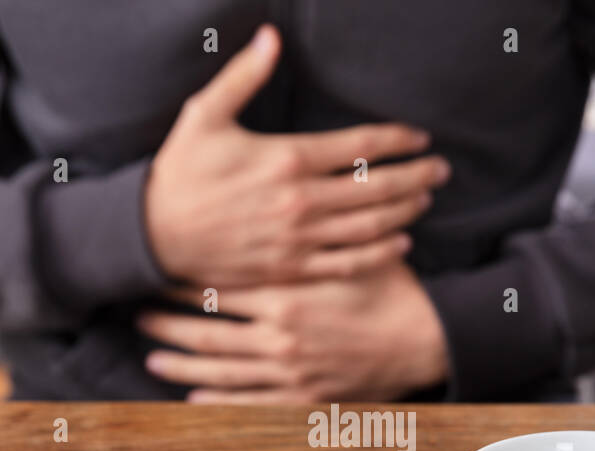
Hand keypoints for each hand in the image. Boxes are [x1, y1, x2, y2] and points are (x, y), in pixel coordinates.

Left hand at [139, 263, 449, 402]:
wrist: (428, 341)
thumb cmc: (393, 291)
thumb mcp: (349, 250)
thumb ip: (310, 233)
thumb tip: (285, 197)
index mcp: (287, 295)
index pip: (220, 288)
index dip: (184, 282)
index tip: (157, 275)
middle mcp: (280, 337)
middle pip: (208, 331)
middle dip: (168, 325)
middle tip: (137, 317)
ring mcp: (290, 372)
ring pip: (221, 370)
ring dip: (182, 365)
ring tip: (151, 360)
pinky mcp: (304, 398)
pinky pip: (251, 403)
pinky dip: (220, 402)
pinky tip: (194, 399)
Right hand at [145, 24, 450, 287]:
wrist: (153, 235)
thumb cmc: (179, 173)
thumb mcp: (203, 115)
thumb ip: (243, 76)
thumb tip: (271, 37)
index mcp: (287, 158)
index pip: (361, 146)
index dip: (398, 140)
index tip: (419, 138)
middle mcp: (301, 201)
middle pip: (377, 187)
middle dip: (416, 176)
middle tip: (442, 170)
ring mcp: (299, 239)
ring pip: (369, 225)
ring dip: (405, 211)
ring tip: (426, 200)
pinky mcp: (291, 269)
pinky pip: (347, 263)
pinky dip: (379, 254)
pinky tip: (401, 244)